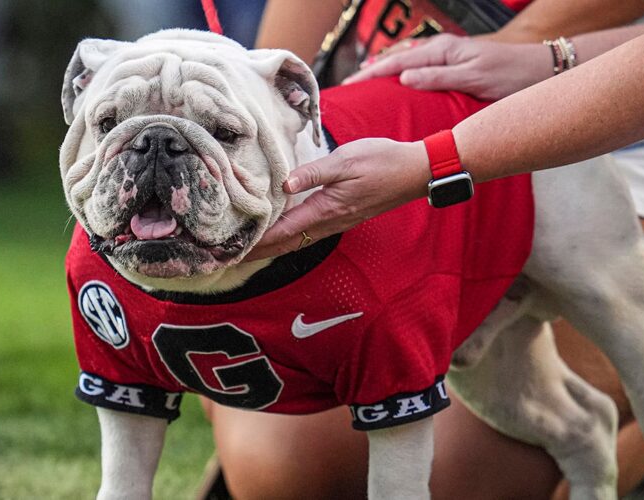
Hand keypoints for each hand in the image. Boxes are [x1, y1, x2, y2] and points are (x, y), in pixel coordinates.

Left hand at [246, 138, 430, 259]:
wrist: (414, 172)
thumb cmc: (381, 162)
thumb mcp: (346, 160)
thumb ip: (313, 173)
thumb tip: (284, 185)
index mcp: (325, 209)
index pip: (283, 231)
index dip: (257, 242)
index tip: (233, 250)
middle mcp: (329, 222)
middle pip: (286, 243)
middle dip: (258, 252)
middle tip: (229, 258)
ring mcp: (336, 222)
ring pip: (296, 241)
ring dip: (272, 246)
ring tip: (247, 249)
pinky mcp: (342, 216)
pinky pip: (308, 233)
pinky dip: (288, 237)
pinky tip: (280, 232)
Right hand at [344, 33, 551, 100]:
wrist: (539, 69)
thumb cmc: (509, 75)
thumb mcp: (473, 78)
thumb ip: (438, 77)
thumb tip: (403, 78)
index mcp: (442, 50)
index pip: (397, 62)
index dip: (371, 74)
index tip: (349, 86)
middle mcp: (440, 50)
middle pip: (396, 59)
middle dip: (370, 72)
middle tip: (347, 88)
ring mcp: (446, 56)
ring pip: (405, 62)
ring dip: (383, 72)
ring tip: (362, 86)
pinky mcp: (452, 64)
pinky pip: (417, 67)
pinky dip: (400, 72)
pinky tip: (393, 81)